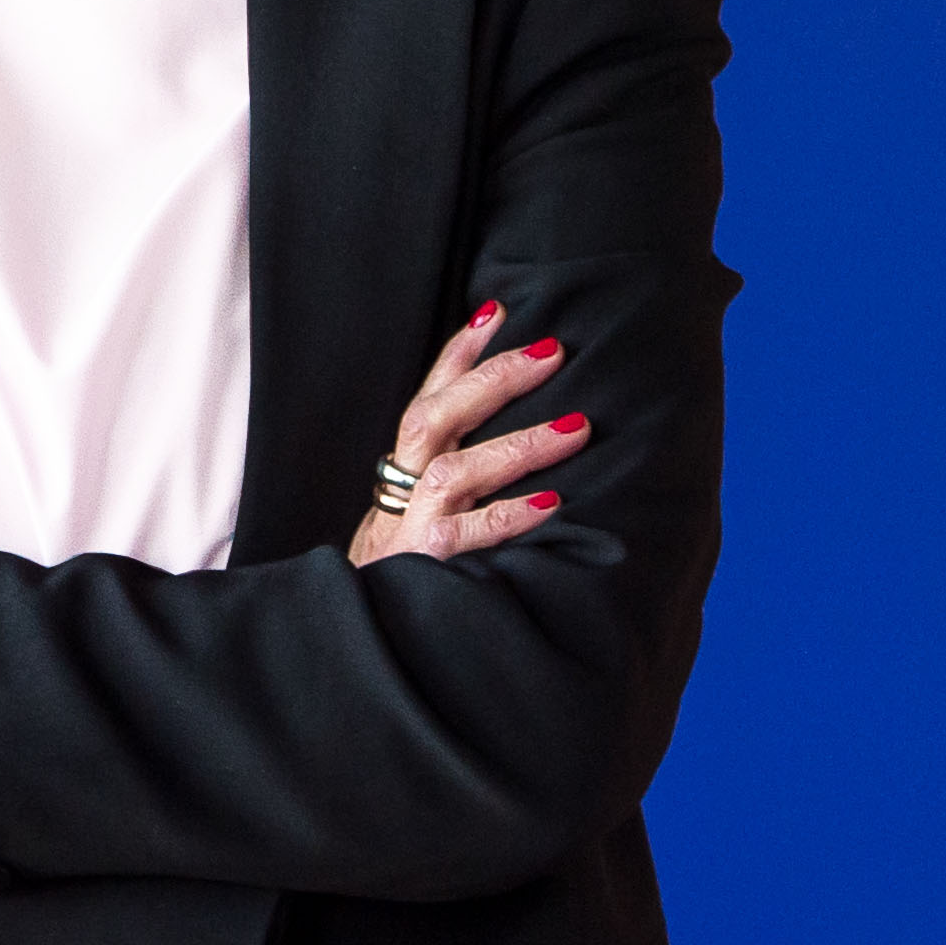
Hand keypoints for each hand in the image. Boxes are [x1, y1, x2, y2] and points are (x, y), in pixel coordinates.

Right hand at [348, 300, 589, 566]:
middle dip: (493, 379)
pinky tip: (552, 505)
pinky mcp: (424, 565)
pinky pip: (467, 534)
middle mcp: (402, 489)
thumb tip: (527, 436)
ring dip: (518, 444)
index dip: (458, 353)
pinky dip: (508, 517)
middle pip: (436, 416)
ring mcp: (410, 525)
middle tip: (552, 351)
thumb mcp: (419, 514)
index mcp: (403, 469)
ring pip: (456, 470)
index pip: (428, 397)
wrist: (368, 634)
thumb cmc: (407, 571)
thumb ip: (455, 479)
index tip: (497, 310)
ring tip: (577, 428)